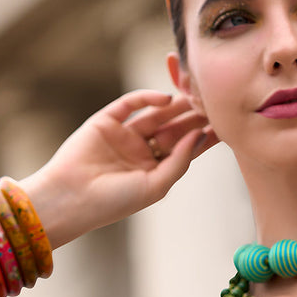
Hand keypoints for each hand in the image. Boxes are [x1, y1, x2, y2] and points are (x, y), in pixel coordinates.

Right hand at [19, 90, 218, 247]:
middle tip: (214, 103)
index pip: (184, 149)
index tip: (225, 126)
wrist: (71, 198)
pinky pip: (130, 103)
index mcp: (154, 170)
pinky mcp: (106, 120)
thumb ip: (179, 160)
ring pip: (155, 114)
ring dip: (176, 105)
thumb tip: (200, 135)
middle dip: (193, 117)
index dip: (203, 137)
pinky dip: (146, 98)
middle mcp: (141, 150)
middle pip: (173, 129)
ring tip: (196, 96)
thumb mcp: (156, 185)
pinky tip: (165, 99)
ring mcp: (124, 134)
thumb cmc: (114, 201)